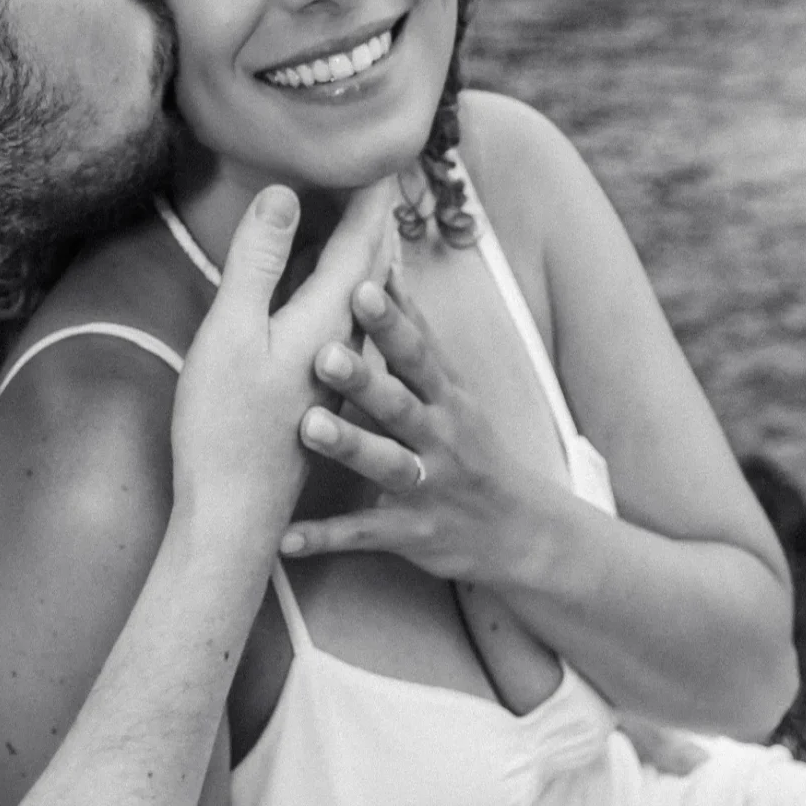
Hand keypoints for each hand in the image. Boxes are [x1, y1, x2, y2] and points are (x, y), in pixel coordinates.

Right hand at [172, 180, 396, 550]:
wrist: (236, 517)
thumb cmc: (225, 426)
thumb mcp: (231, 334)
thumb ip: (258, 263)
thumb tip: (284, 194)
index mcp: (328, 319)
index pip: (362, 239)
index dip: (373, 192)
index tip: (388, 149)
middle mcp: (345, 346)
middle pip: (372, 270)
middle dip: (379, 222)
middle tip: (392, 179)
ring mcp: (335, 378)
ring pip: (365, 309)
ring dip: (371, 264)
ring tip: (378, 234)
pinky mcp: (320, 402)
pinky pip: (350, 337)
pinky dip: (352, 307)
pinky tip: (343, 313)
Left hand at [284, 267, 549, 585]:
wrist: (519, 532)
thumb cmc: (472, 447)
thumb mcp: (454, 390)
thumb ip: (417, 335)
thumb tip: (387, 267)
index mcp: (445, 398)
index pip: (417, 354)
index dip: (391, 323)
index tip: (361, 288)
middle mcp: (439, 437)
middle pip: (400, 403)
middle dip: (364, 380)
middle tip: (324, 353)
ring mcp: (426, 485)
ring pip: (384, 464)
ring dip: (348, 445)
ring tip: (306, 426)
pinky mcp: (412, 532)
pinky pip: (364, 534)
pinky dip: (326, 537)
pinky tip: (285, 538)